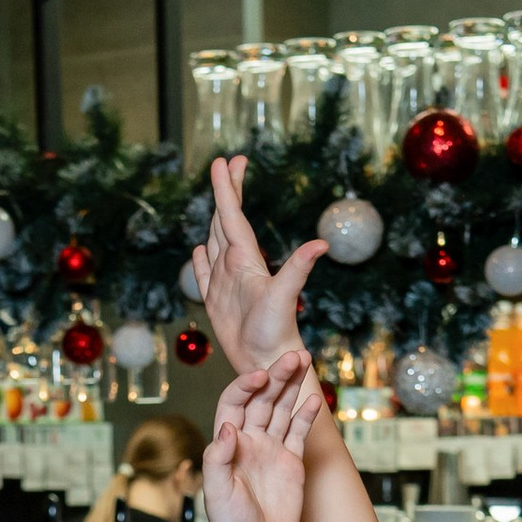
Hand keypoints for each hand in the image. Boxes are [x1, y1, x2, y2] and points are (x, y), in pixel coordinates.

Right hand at [190, 155, 325, 374]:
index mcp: (247, 260)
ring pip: (216, 242)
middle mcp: (236, 266)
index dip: (227, 189)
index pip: (234, 216)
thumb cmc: (277, 333)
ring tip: (216, 198)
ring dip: (214, 219)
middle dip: (225, 191)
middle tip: (225, 162)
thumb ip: (299, 267)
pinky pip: (204, 275)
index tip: (226, 160)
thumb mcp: (286, 297)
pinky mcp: (216, 302)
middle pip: (226, 220)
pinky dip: (199, 261)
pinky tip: (198, 251)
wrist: (269, 361)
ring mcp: (225, 283)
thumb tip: (323, 244)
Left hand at [201, 349, 323, 521]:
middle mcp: (249, 443)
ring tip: (304, 359)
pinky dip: (305, 414)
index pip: (234, 404)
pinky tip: (313, 397)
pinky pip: (298, 431)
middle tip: (293, 354)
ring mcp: (271, 451)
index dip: (245, 385)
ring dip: (291, 385)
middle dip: (276, 374)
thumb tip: (228, 427)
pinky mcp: (292, 463)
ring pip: (281, 408)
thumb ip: (218, 460)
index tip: (261, 374)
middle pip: (261, 399)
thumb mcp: (218, 496)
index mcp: (227, 446)